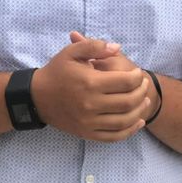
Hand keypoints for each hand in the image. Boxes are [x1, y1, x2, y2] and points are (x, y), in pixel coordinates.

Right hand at [31, 35, 150, 141]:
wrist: (37, 97)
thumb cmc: (56, 72)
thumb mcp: (72, 53)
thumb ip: (94, 46)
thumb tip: (117, 47)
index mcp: (90, 83)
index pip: (125, 82)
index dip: (137, 77)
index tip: (138, 73)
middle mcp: (91, 104)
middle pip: (128, 102)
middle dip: (141, 92)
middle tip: (143, 85)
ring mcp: (89, 122)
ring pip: (124, 121)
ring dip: (139, 111)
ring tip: (144, 101)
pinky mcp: (86, 133)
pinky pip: (113, 136)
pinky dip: (129, 131)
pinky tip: (137, 122)